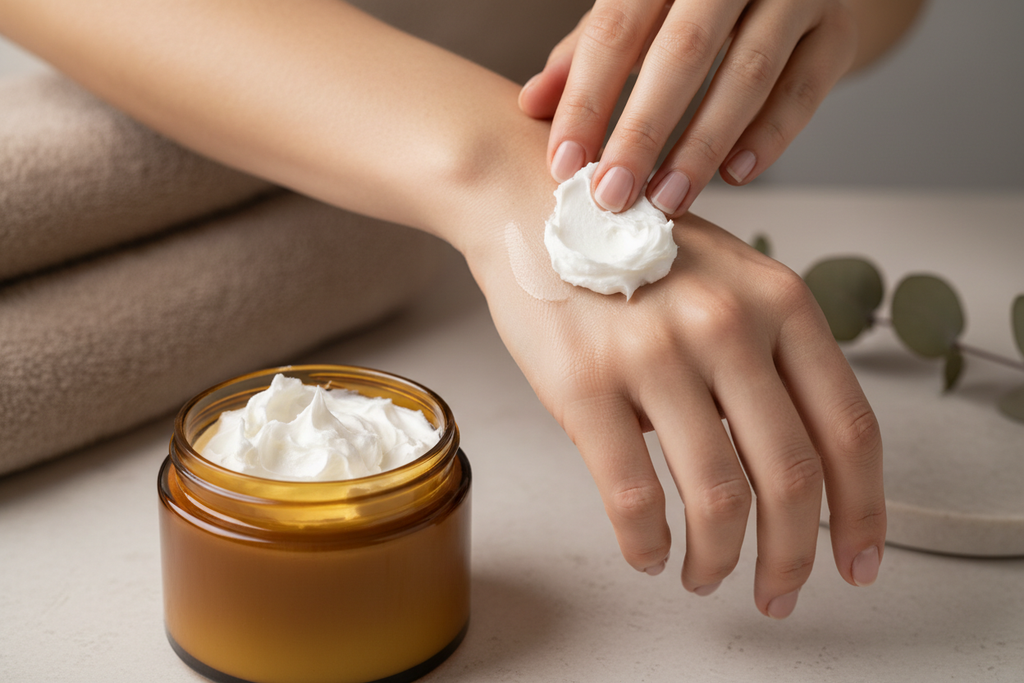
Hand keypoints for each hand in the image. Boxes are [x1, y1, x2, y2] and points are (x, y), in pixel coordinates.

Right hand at [466, 188, 884, 616]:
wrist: (532, 207)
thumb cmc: (631, 251)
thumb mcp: (727, 280)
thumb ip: (767, 359)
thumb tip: (782, 469)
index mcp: (780, 302)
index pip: (849, 428)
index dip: (863, 511)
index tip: (857, 560)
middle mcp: (729, 325)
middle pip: (793, 476)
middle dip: (794, 555)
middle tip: (781, 592)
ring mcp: (657, 352)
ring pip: (718, 497)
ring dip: (719, 561)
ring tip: (705, 576)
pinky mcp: (587, 383)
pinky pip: (633, 496)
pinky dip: (648, 545)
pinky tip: (649, 554)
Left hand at [519, 0, 856, 215]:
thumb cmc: (691, 0)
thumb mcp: (636, 11)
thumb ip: (587, 52)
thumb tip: (531, 104)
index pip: (616, 28)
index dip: (586, 100)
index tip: (564, 166)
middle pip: (683, 52)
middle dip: (641, 132)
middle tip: (612, 196)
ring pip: (748, 74)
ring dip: (702, 146)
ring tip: (668, 200)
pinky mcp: (838, 29)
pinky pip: (805, 90)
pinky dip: (770, 138)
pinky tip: (734, 176)